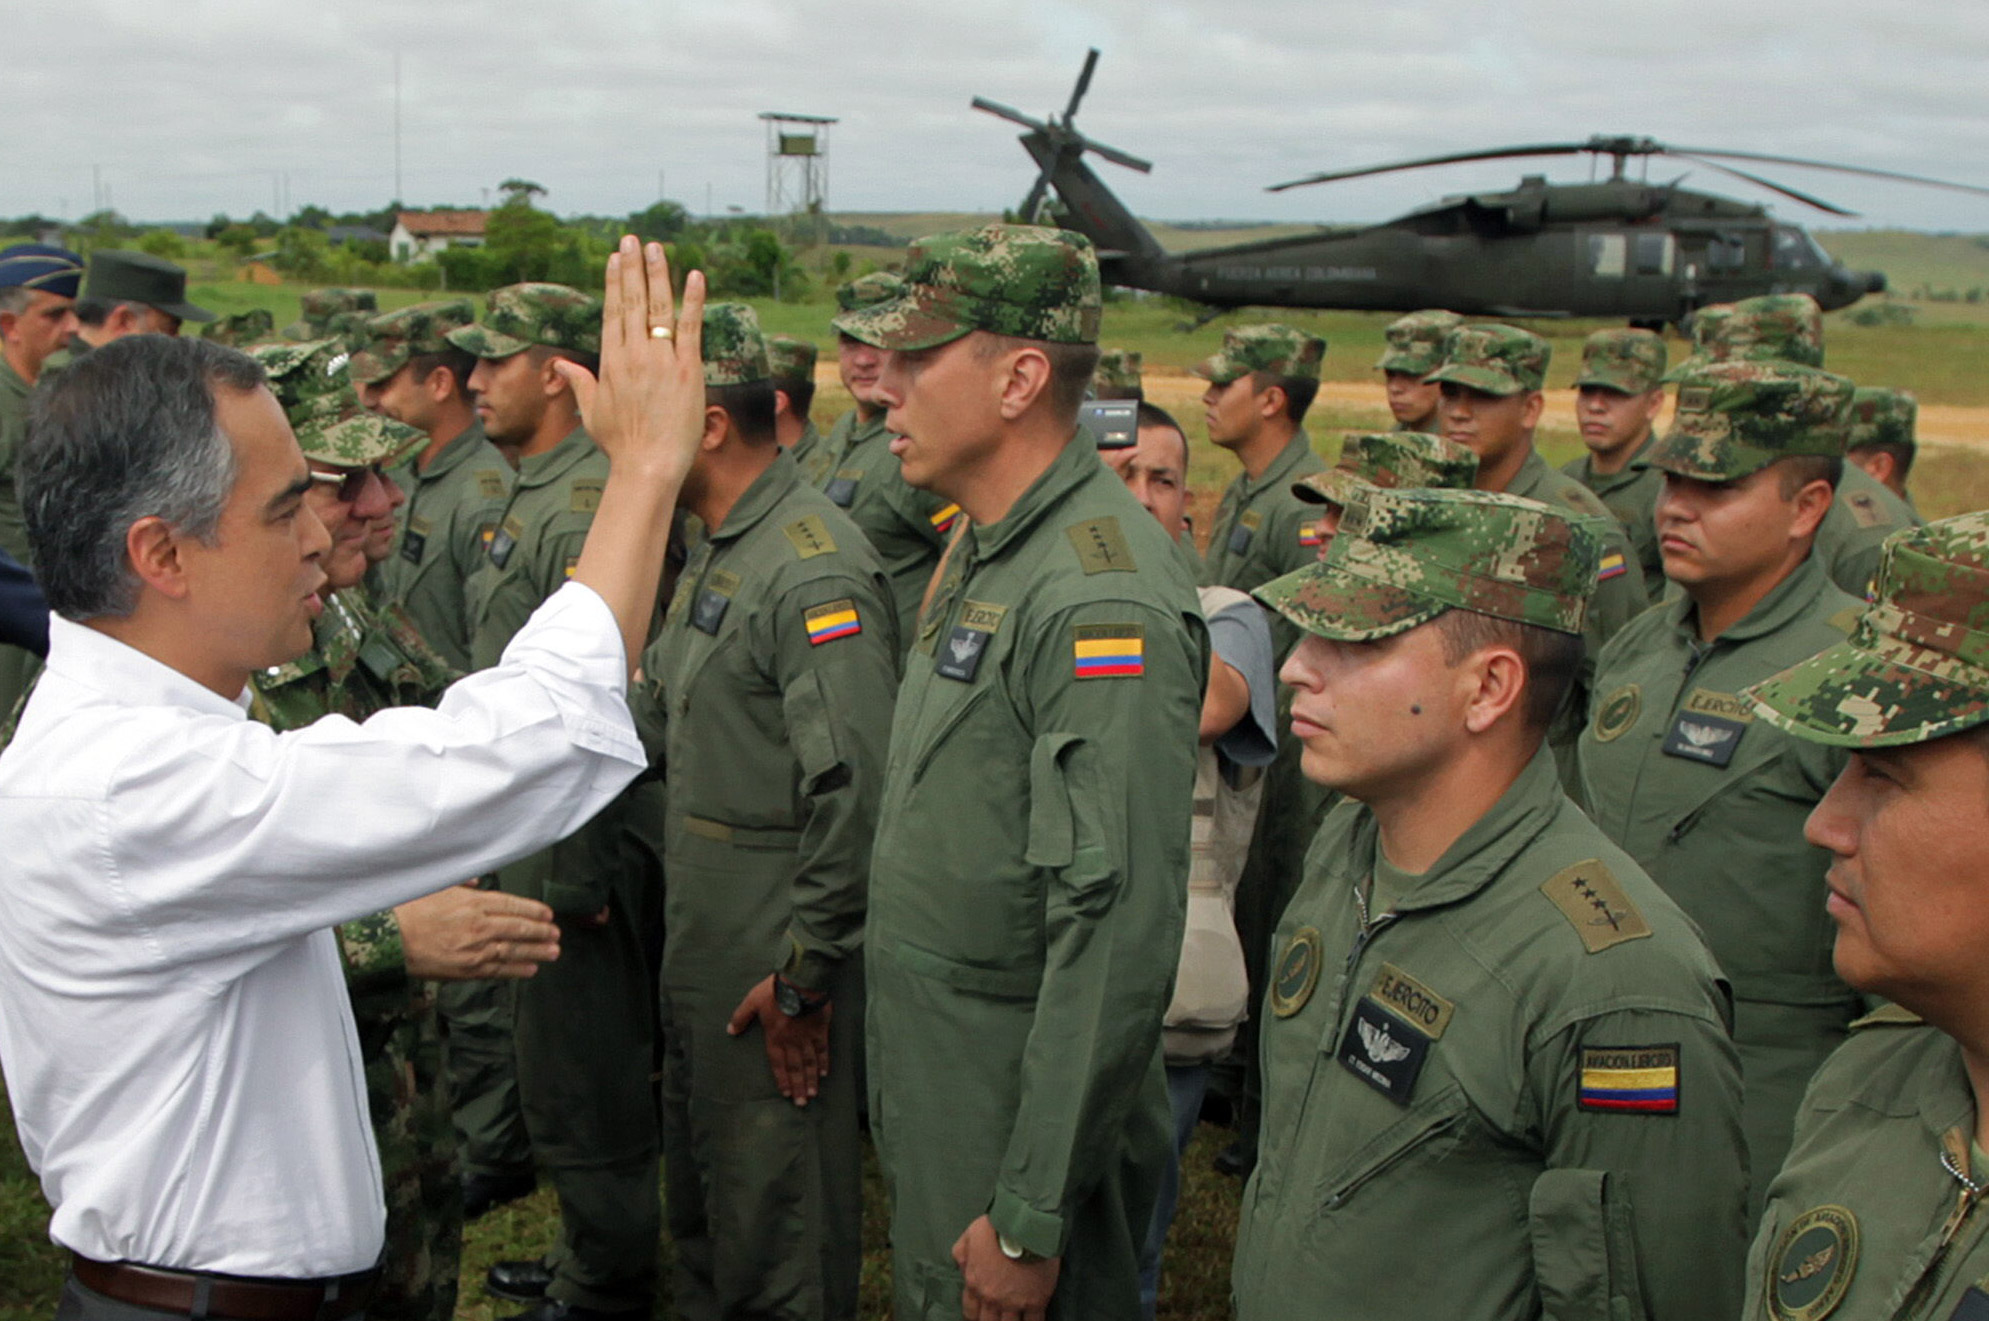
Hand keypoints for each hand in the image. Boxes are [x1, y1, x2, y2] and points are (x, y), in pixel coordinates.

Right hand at [394, 883, 560, 979]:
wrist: (389, 941)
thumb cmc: (410, 911)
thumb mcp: (438, 886)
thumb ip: (463, 883)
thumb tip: (479, 879)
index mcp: (473, 902)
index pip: (513, 905)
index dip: (533, 910)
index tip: (548, 914)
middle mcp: (479, 926)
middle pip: (518, 929)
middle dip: (541, 932)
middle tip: (556, 934)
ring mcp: (474, 949)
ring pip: (513, 951)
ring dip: (536, 952)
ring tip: (553, 952)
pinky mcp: (467, 970)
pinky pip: (498, 970)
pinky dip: (517, 969)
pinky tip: (530, 969)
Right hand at [552, 236, 706, 486]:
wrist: (648, 465)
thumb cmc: (621, 444)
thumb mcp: (592, 411)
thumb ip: (579, 382)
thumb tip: (561, 365)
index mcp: (611, 362)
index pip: (613, 312)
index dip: (615, 282)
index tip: (615, 258)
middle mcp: (633, 354)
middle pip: (633, 301)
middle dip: (632, 267)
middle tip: (633, 239)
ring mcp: (661, 359)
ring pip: (658, 307)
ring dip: (657, 274)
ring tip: (656, 247)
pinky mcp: (687, 368)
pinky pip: (690, 327)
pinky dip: (693, 300)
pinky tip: (695, 276)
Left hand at [726, 974, 830, 1105]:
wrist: (800, 982)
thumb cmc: (775, 991)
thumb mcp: (752, 1001)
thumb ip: (741, 1016)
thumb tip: (730, 1030)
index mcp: (775, 1037)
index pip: (777, 1063)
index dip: (782, 1079)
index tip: (785, 1094)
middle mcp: (792, 1042)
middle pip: (795, 1068)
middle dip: (798, 1087)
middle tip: (802, 1103)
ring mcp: (807, 1037)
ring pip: (809, 1063)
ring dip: (811, 1079)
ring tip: (813, 1094)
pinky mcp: (820, 1030)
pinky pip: (822, 1049)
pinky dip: (824, 1062)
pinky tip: (825, 1073)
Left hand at [951, 1215, 1059, 1320]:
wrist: (1025, 1227)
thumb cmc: (997, 1228)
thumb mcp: (969, 1236)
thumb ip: (962, 1255)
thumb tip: (962, 1269)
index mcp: (975, 1285)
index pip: (971, 1312)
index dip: (975, 1317)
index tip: (981, 1316)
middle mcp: (992, 1299)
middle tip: (997, 1318)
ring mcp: (1014, 1302)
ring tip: (1015, 1320)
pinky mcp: (1036, 1301)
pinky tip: (1032, 1319)